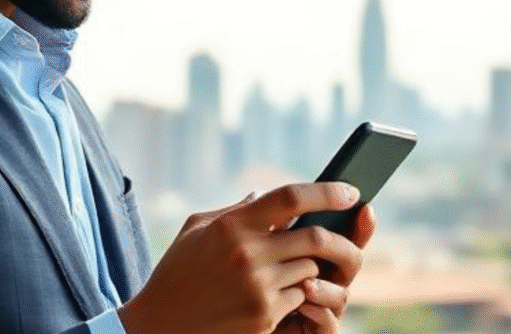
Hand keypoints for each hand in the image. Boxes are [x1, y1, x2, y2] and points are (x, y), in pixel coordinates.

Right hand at [117, 183, 364, 333]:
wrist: (160, 325)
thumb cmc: (176, 272)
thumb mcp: (196, 230)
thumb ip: (232, 210)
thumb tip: (261, 196)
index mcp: (232, 225)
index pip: (291, 198)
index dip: (327, 191)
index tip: (350, 190)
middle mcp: (248, 254)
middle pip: (315, 237)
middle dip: (340, 235)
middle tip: (350, 233)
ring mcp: (258, 287)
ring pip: (311, 269)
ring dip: (312, 265)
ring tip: (302, 263)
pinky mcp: (263, 316)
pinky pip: (299, 296)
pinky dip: (298, 290)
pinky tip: (283, 289)